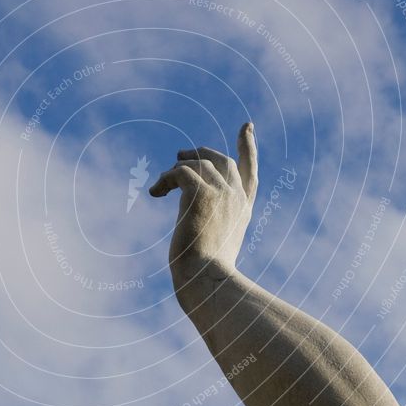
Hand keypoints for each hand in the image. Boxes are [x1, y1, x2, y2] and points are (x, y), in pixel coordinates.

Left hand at [149, 123, 257, 282]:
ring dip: (176, 168)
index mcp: (243, 209)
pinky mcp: (202, 194)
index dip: (248, 147)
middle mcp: (236, 197)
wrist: (206, 279)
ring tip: (162, 184)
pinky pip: (180, 171)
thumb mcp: (215, 243)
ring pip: (197, 163)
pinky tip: (155, 194)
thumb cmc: (207, 272)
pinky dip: (165, 179)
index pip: (249, 170)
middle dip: (200, 152)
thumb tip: (189, 214)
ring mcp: (222, 193)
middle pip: (220, 160)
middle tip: (180, 154)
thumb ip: (211, 221)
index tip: (247, 126)